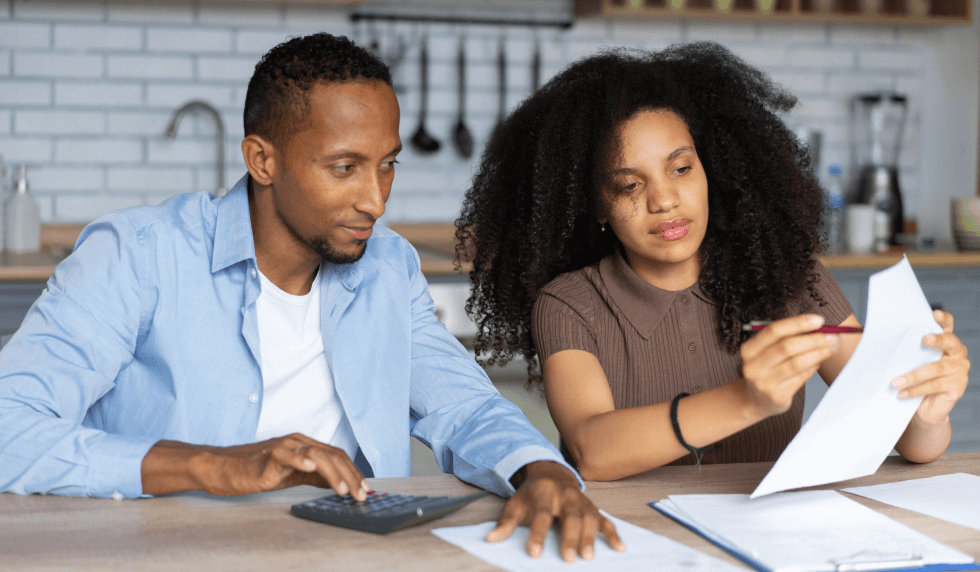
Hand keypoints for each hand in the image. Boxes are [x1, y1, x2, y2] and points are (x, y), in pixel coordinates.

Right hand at [142, 433, 367, 497]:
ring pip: (316, 454)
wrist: (224, 469)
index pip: (337, 455)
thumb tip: (339, 483)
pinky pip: (287, 454)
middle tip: (360, 495)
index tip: (365, 489)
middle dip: (350, 476)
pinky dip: (302, 459)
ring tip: (344, 490)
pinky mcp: (268, 455)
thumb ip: (314, 475)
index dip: (354, 472)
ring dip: (333, 472)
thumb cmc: (257, 470)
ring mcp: (283, 446)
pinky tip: (312, 467)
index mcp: (305, 445)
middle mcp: (297, 441)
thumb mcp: (292, 474)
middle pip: (332, 454)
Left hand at [485, 461, 624, 561]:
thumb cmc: (531, 495)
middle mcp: (565, 495)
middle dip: (569, 538)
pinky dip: (613, 534)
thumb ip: (505, 523)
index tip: (534, 553)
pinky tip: (619, 549)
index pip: (541, 515)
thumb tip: (490, 539)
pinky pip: (605, 521)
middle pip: (569, 517)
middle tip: (568, 558)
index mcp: (544, 493)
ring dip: (590, 538)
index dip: (537, 534)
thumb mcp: (515, 504)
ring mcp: (582, 501)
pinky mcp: (593, 508)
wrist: (551, 474)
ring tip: (589, 558)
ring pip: (588, 519)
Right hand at [738, 314, 841, 417]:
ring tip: (833, 348)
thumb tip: (817, 327)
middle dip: (814, 339)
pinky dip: (813, 367)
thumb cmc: (766, 370)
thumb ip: (784, 339)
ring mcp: (764, 382)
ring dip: (819, 353)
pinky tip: (818, 362)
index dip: (798, 323)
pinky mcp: (777, 396)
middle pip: (787, 347)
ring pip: (797, 363)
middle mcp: (753, 366)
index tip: (819, 320)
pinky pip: (801, 377)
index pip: (774, 331)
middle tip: (833, 336)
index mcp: (749, 349)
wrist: (755, 400)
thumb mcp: (766, 352)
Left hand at [892, 309, 969, 425]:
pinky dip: (916, 390)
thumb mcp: (911, 361)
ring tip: (895, 382)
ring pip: (936, 368)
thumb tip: (879, 342)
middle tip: (924, 338)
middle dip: (937, 339)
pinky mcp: (958, 387)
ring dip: (913, 375)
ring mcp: (960, 370)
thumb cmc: (916, 379)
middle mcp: (957, 354)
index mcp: (946, 342)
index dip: (944, 319)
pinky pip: (935, 386)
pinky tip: (903, 393)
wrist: (925, 407)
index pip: (948, 326)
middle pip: (950, 342)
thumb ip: (906, 350)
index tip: (935, 314)